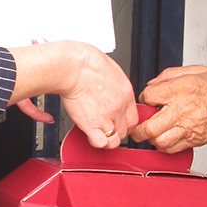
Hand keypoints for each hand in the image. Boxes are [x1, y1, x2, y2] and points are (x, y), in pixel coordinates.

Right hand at [8, 41, 137, 148]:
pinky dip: (97, 142)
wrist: (72, 66)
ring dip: (107, 138)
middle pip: (125, 130)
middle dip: (117, 131)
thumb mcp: (111, 69)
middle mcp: (119, 107)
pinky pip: (101, 143)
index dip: (125, 123)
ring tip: (99, 133)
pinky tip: (91, 135)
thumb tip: (112, 89)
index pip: (134, 118)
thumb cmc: (85, 62)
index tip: (119, 123)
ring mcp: (106, 117)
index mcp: (126, 93)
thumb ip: (115, 84)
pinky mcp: (90, 124)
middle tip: (107, 127)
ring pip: (115, 140)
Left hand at [133, 65, 206, 152]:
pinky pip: (172, 149)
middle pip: (149, 126)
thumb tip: (153, 83)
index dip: (144, 98)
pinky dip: (164, 146)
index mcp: (182, 88)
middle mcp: (183, 109)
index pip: (149, 96)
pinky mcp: (194, 140)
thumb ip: (170, 75)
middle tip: (138, 126)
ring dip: (151, 139)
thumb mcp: (197, 70)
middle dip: (139, 128)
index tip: (147, 100)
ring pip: (158, 141)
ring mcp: (188, 127)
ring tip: (151, 132)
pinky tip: (165, 137)